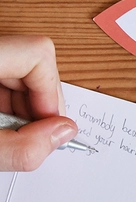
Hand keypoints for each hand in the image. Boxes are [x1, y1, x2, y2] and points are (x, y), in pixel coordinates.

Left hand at [0, 34, 78, 170]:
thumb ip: (22, 146)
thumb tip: (63, 132)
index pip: (37, 54)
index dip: (51, 91)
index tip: (45, 123)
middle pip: (34, 64)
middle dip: (40, 104)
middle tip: (29, 135)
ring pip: (23, 73)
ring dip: (26, 109)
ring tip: (9, 134)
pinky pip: (7, 79)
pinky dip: (11, 107)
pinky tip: (2, 126)